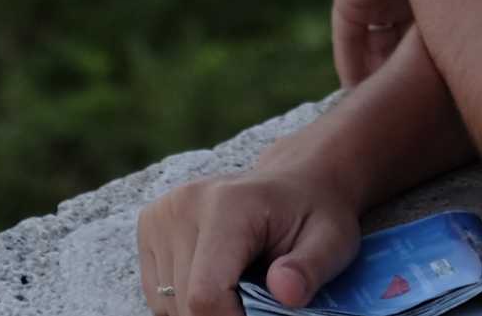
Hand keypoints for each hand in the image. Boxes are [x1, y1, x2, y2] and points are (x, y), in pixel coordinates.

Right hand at [136, 159, 358, 314]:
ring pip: (168, 304)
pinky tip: (219, 279)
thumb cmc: (316, 213)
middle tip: (258, 301)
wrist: (297, 179)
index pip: (205, 295)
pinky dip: (185, 302)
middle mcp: (184, 204)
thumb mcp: (332, 240)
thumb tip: (285, 292)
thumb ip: (310, 269)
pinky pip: (157, 294)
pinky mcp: (150, 225)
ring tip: (241, 285)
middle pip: (185, 304)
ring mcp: (162, 214)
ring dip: (203, 311)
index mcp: (227, 204)